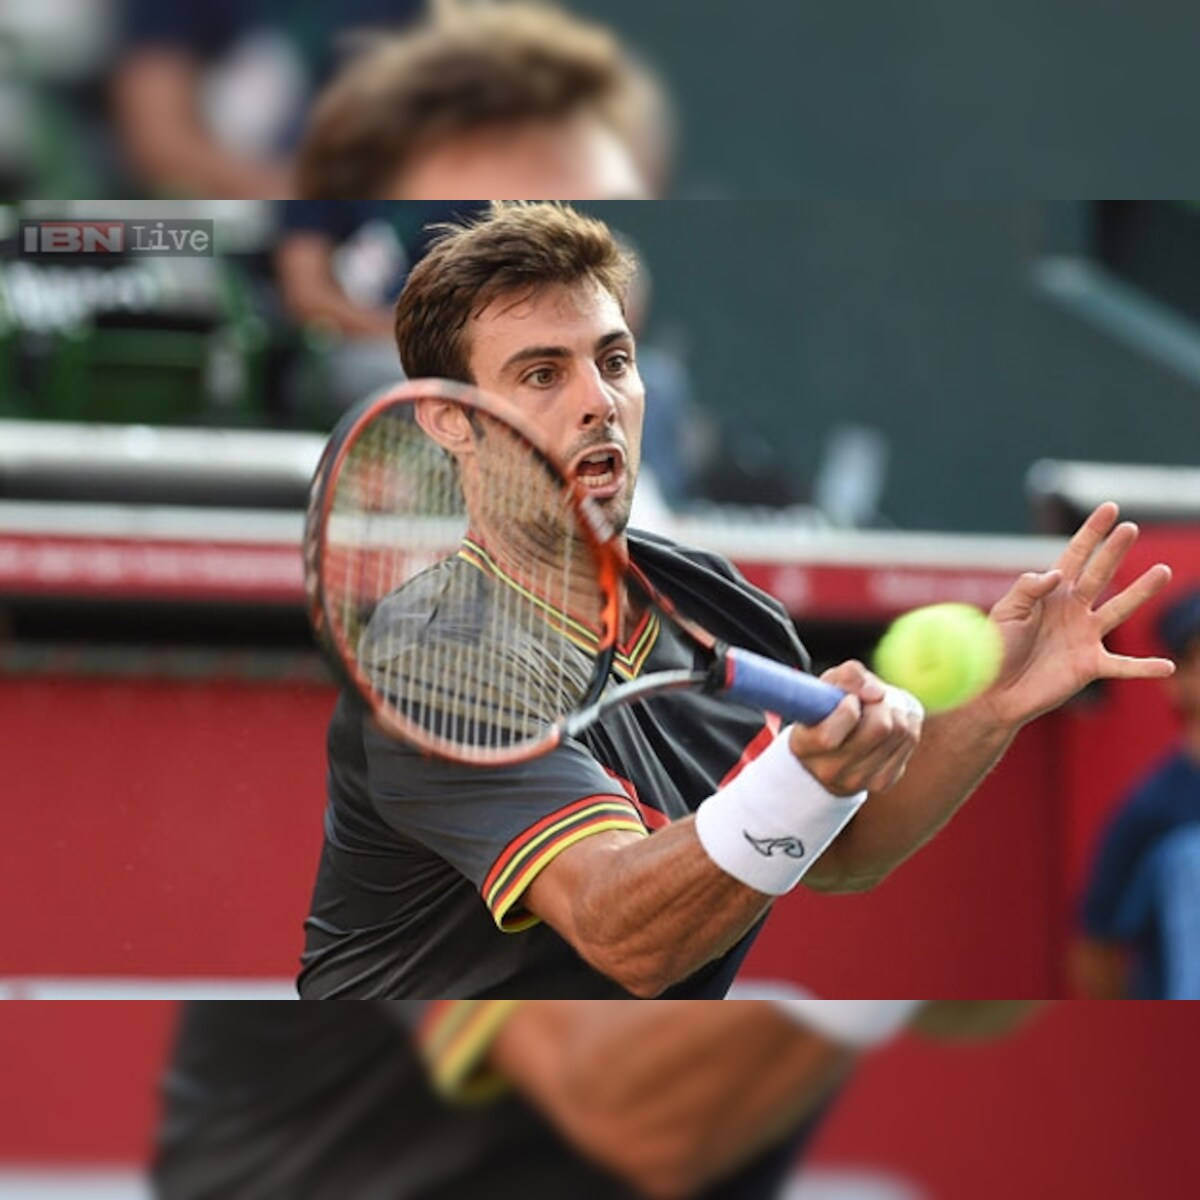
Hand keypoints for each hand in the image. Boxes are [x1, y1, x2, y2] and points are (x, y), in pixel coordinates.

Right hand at [788, 661, 923, 794]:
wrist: (833, 750)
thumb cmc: (827, 709)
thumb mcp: (827, 686)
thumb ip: (847, 676)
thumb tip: (876, 693)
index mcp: (803, 746)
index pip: (828, 737)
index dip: (848, 711)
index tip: (850, 699)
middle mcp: (828, 770)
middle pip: (878, 728)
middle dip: (880, 704)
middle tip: (872, 698)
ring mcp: (857, 781)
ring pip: (899, 732)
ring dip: (896, 710)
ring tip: (881, 707)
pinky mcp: (882, 782)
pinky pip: (909, 741)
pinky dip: (907, 722)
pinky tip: (892, 721)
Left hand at [982, 502, 1173, 726]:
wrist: (992, 692)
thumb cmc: (993, 650)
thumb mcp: (1004, 612)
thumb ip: (1027, 588)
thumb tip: (1057, 574)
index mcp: (1049, 593)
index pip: (1074, 556)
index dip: (1091, 533)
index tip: (1109, 508)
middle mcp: (1072, 610)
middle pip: (1099, 575)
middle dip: (1114, 551)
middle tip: (1131, 528)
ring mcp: (1085, 636)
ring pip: (1120, 609)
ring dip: (1141, 592)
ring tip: (1162, 571)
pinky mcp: (1090, 665)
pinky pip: (1124, 666)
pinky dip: (1145, 668)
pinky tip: (1168, 666)